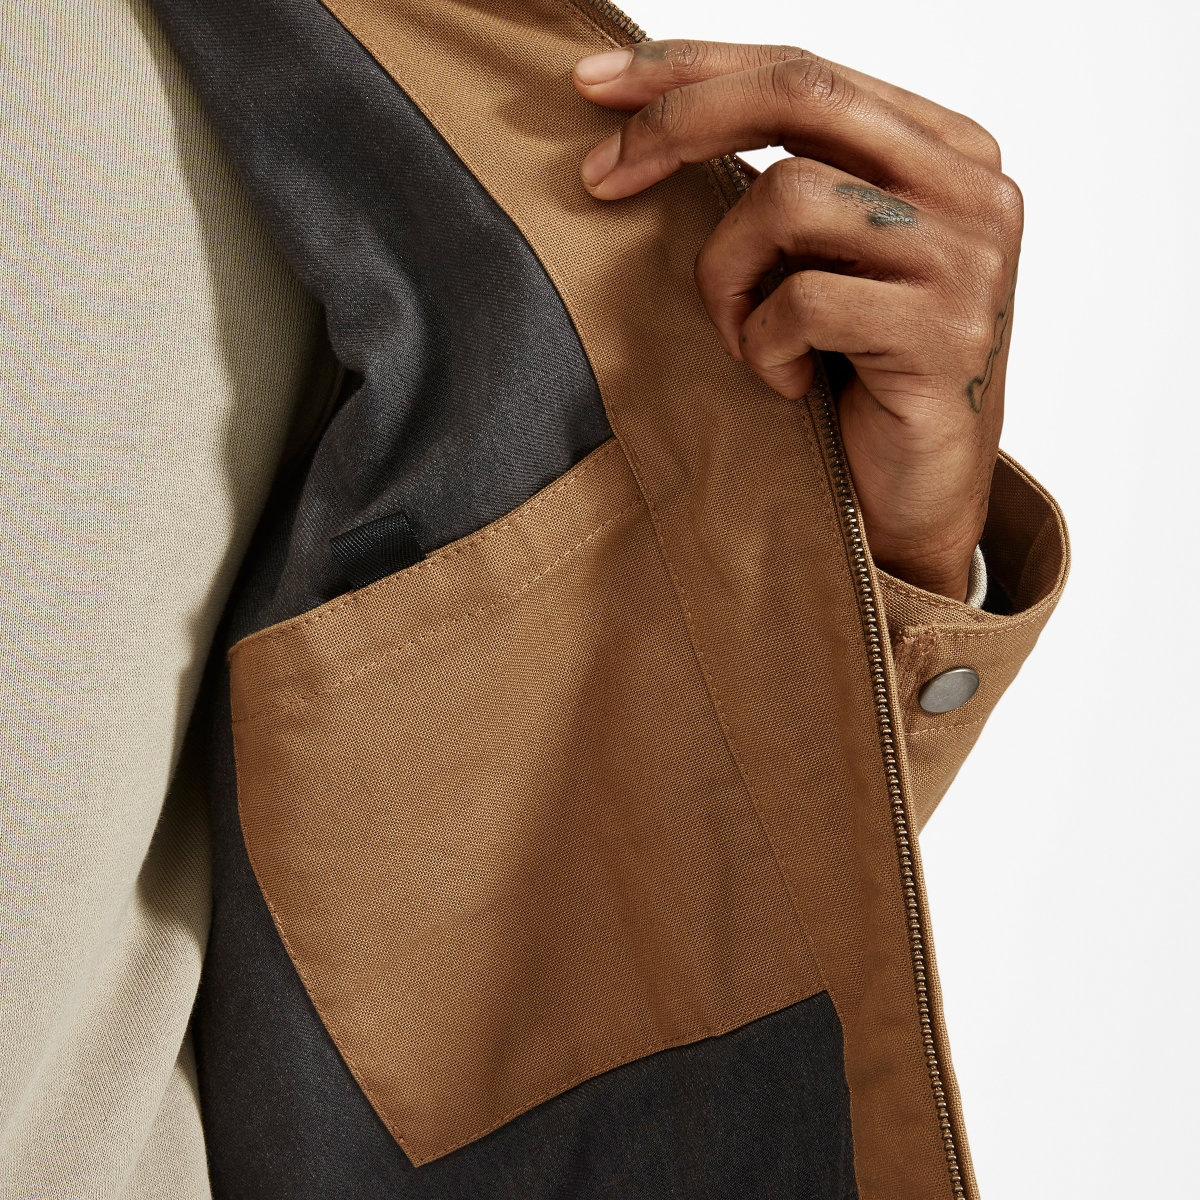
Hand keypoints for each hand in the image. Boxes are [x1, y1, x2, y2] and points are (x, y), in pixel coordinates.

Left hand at [573, 41, 1021, 601]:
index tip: (596, 84)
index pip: (804, 71)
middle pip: (800, 94)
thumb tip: (657, 122)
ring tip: (743, 337)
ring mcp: (966, 257)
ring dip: (727, 276)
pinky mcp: (943, 331)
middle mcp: (971, 186)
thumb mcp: (827, 260)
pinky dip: (762, 346)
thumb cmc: (858, 378)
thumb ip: (793, 184)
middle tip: (601, 175)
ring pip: (786, 196)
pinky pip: (801, 300)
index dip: (692, 69)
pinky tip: (789, 382)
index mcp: (944, 149)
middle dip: (679, 124)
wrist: (918, 496)